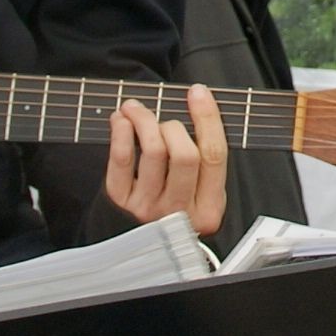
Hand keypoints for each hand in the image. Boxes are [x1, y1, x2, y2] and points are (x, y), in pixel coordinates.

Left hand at [104, 83, 226, 236]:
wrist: (144, 242)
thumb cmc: (177, 203)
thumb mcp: (203, 191)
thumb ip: (205, 156)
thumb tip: (198, 102)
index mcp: (209, 208)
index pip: (214, 155)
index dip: (207, 118)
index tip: (198, 93)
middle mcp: (181, 212)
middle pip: (185, 154)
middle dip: (174, 125)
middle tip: (164, 117)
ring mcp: (150, 209)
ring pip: (154, 152)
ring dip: (145, 120)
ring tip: (136, 109)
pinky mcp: (123, 203)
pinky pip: (122, 161)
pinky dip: (121, 134)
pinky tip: (121, 121)